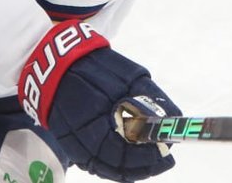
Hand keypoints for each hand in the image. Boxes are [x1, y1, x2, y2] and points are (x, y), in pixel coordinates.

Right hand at [18, 21, 179, 181]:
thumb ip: (151, 99)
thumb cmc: (95, 66)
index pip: (126, 152)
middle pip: (117, 165)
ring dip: (132, 168)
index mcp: (96, 120)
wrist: (55, 62)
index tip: (168, 152)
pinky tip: (130, 161)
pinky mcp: (70, 143)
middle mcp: (82, 138)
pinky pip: (96, 163)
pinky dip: (115, 166)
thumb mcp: (128, 76)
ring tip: (152, 163)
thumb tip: (176, 118)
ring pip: (107, 168)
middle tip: (165, 159)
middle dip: (145, 165)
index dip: (149, 155)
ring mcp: (73, 143)